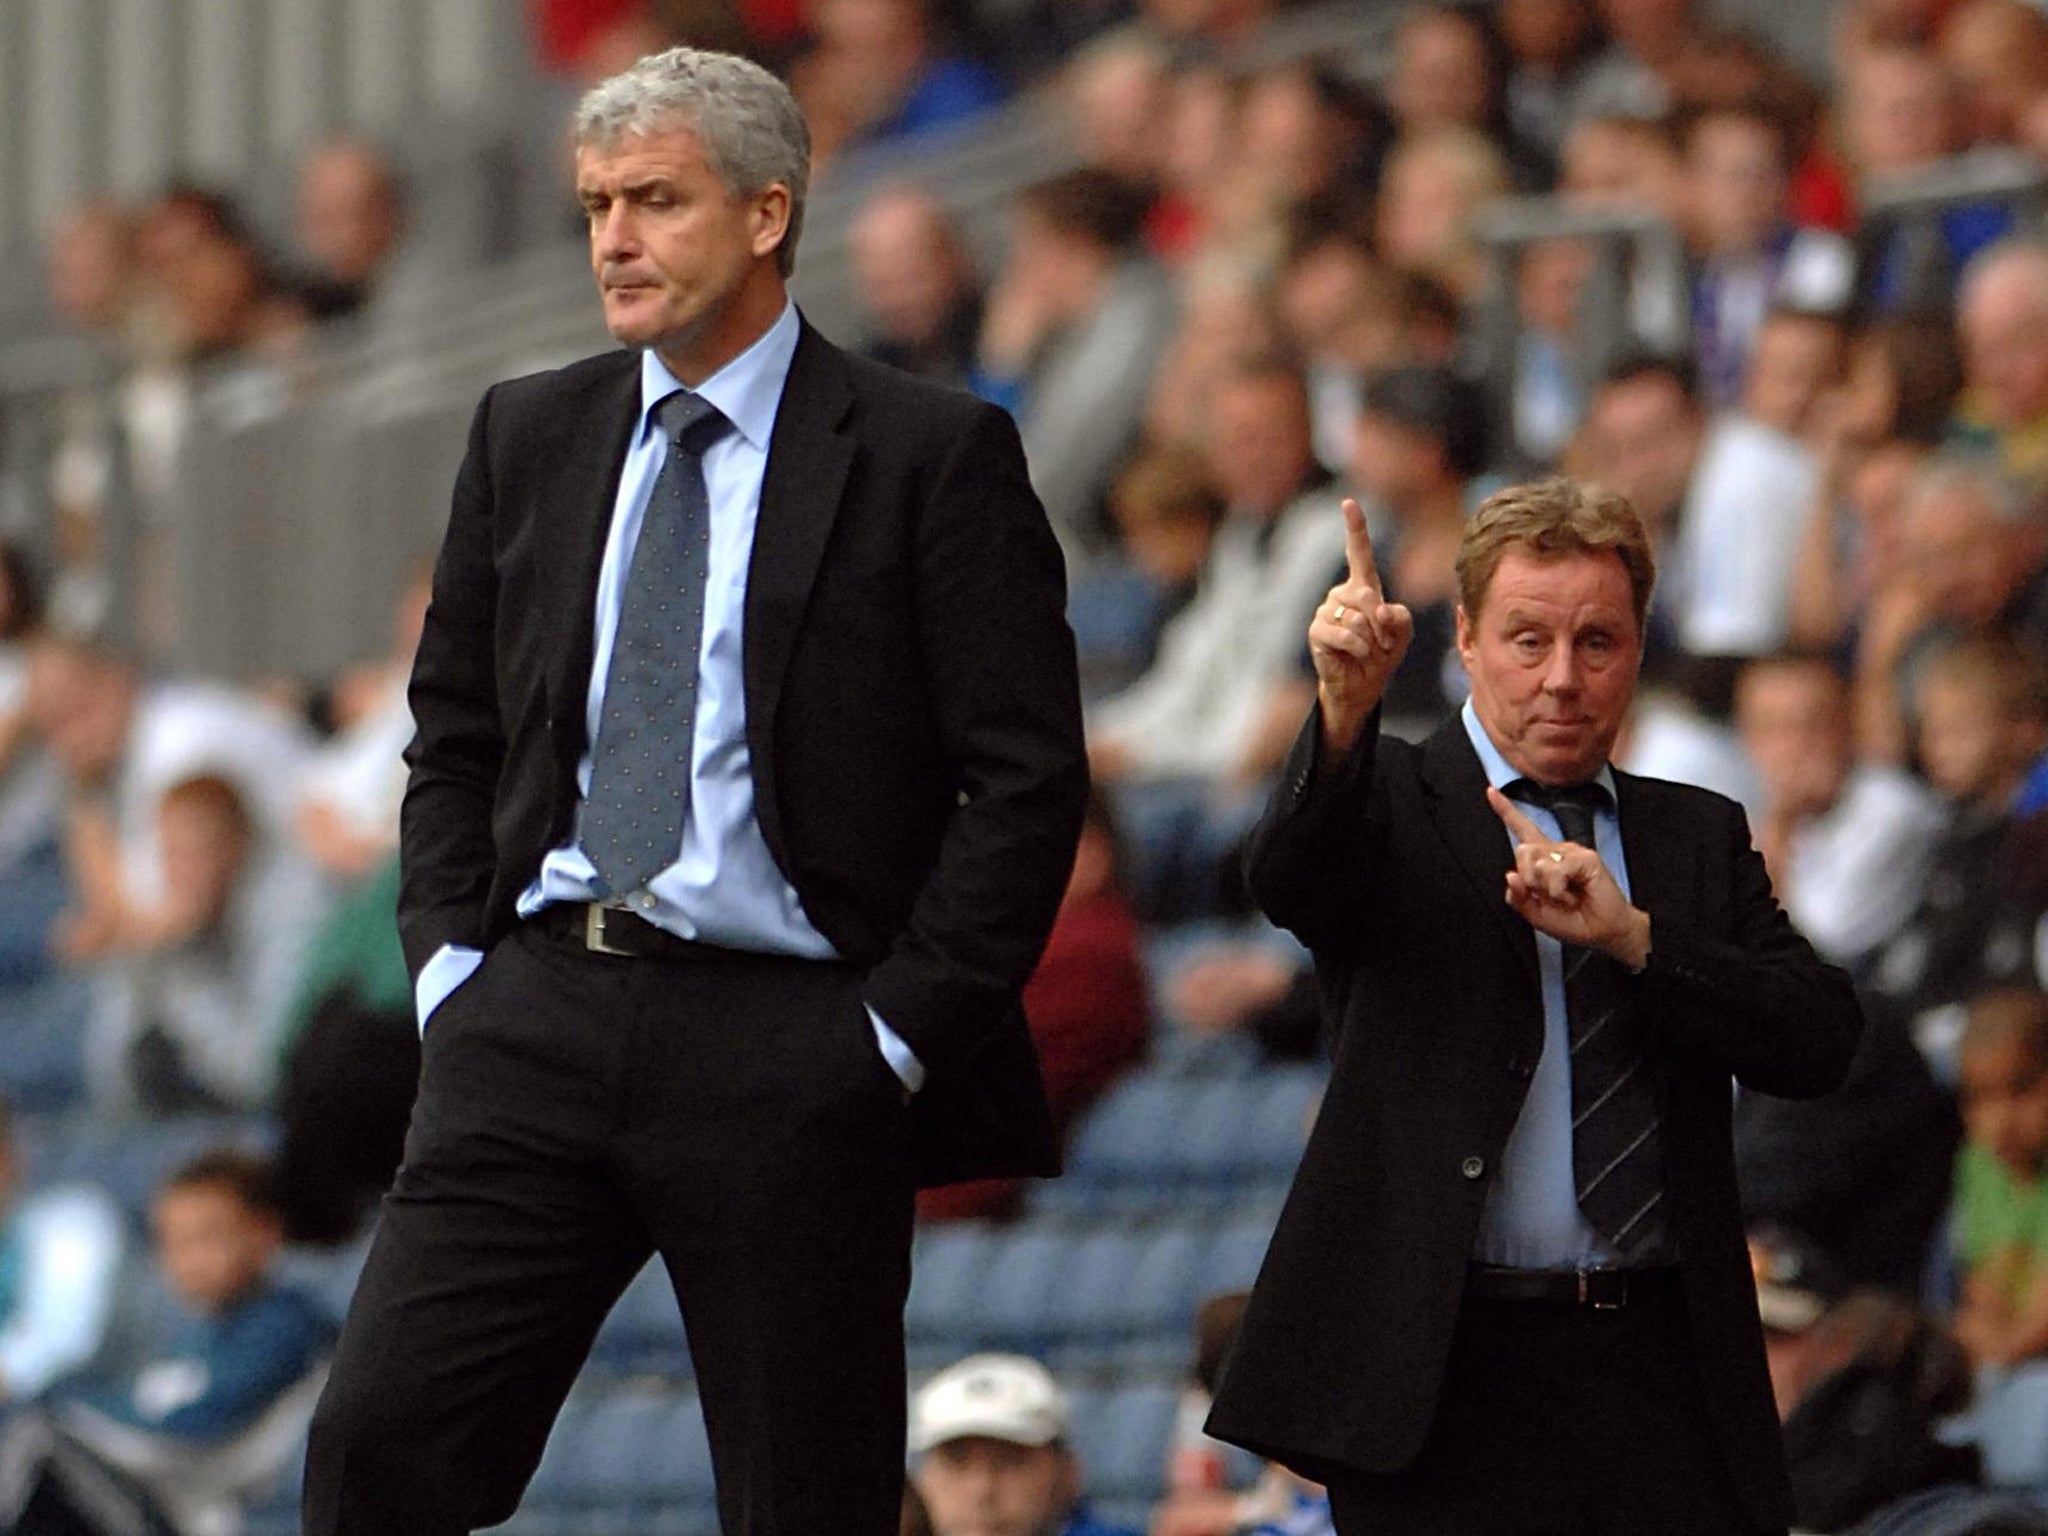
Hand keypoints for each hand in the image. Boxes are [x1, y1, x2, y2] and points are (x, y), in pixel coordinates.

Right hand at [1311, 499, 1412, 759]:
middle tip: (1384, 645)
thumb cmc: (1382, 656)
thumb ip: (1401, 617)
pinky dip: (1358, 648)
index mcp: (1363, 588)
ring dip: (1371, 641)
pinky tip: (1355, 656)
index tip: (1349, 503)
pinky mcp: (1317, 631)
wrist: (1362, 686)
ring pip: (1357, 618)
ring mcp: (1326, 611)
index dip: (1354, 528)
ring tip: (1368, 653)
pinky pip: (1345, 633)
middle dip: (1382, 625)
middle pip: (1367, 597)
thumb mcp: (1402, 634)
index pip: (1358, 553)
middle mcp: (1341, 594)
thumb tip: (1379, 611)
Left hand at [1487, 787, 1650, 967]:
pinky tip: (1572, 897)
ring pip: (1537, 863)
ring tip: (1564, 898)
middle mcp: (1556, 851)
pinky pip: (1557, 870)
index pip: (1522, 831)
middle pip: (1522, 851)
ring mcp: (1571, 852)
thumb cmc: (1573, 921)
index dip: (1506, 811)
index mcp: (1543, 860)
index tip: (1492, 792)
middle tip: (1548, 896)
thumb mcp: (1535, 914)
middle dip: (1528, 880)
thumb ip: (1518, 897)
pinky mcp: (1586, 858)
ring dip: (1546, 889)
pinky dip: (1559, 892)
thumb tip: (1510, 876)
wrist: (1602, 932)